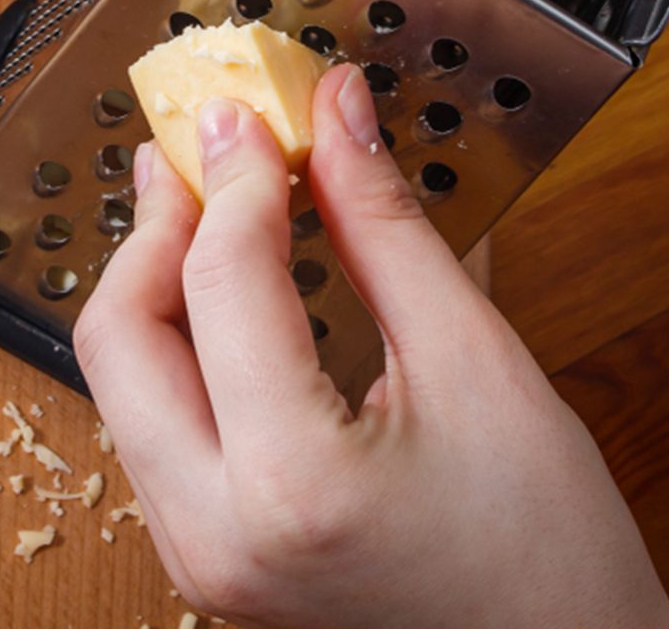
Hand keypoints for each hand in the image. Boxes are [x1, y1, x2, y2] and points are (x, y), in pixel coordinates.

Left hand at [74, 64, 668, 627]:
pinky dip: (172, 338)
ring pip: (118, 379)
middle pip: (119, 334)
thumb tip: (335, 118)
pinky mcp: (201, 553)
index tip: (247, 114)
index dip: (235, 175)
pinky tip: (215, 286)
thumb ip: (384, 228)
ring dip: (155, 276)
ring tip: (208, 202)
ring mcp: (194, 554)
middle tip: (204, 152)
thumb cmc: (550, 554)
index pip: (221, 281)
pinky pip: (147, 421)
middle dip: (158, 225)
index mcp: (288, 485)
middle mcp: (211, 533)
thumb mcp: (477, 365)